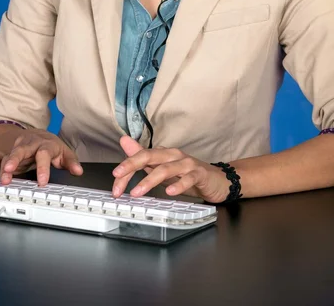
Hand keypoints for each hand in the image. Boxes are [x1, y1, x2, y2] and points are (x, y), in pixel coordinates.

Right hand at [0, 129, 82, 185]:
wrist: (38, 134)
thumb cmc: (51, 146)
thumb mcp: (63, 153)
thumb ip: (70, 162)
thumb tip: (78, 171)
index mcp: (45, 145)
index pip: (44, 154)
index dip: (43, 168)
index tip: (42, 182)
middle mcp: (30, 145)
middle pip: (22, 150)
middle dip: (15, 160)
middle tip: (9, 171)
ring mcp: (18, 148)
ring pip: (9, 155)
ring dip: (4, 166)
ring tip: (3, 178)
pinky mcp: (8, 152)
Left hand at [112, 136, 229, 202]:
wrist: (218, 180)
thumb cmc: (188, 174)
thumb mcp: (163, 167)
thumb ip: (144, 157)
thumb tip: (124, 141)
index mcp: (164, 154)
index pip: (141, 157)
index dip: (126, 168)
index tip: (115, 183)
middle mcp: (174, 156)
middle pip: (150, 156)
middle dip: (132, 165)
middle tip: (118, 178)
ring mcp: (187, 164)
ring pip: (166, 169)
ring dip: (149, 180)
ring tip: (137, 192)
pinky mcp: (200, 174)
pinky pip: (188, 178)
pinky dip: (178, 185)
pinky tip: (170, 193)